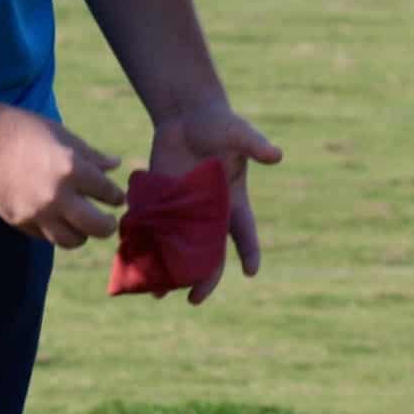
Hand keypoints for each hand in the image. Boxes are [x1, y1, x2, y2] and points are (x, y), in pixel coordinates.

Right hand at [0, 105, 125, 248]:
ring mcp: (36, 212)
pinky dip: (55, 231)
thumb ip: (90, 154)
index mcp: (71, 168)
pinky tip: (55, 218)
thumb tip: (115, 166)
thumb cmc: (20, 128)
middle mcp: (56, 195)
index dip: (116, 195)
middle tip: (108, 220)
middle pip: (97, 227)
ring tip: (81, 222)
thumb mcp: (60, 133)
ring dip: (81, 233)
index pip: (108, 193)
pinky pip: (46, 237)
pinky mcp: (18, 222)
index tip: (116, 196)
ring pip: (72, 240)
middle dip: (108, 225)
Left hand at [146, 101, 282, 303]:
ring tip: (159, 293)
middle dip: (204, 278)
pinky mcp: (162, 202)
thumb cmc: (218, 124)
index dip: (249, 253)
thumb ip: (254, 145)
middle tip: (194, 299)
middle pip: (209, 254)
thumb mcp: (238, 132)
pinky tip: (137, 265)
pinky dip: (148, 247)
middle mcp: (210, 213)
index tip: (250, 272)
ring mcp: (184, 211)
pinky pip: (156, 230)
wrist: (185, 115)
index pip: (245, 233)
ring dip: (171, 270)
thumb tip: (276, 155)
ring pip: (180, 249)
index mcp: (234, 201)